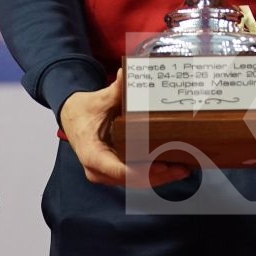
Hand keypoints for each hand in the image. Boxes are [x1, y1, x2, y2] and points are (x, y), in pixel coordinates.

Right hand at [59, 69, 188, 189]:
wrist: (71, 118)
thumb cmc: (83, 111)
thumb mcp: (99, 100)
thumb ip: (115, 90)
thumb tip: (125, 73)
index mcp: (92, 154)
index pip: (118, 170)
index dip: (142, 171)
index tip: (162, 166)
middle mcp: (98, 170)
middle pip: (132, 179)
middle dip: (159, 176)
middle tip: (183, 168)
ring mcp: (106, 174)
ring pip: (136, 181)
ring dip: (160, 177)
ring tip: (184, 168)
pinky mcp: (114, 172)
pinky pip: (135, 176)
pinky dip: (153, 173)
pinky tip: (172, 167)